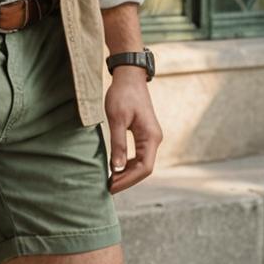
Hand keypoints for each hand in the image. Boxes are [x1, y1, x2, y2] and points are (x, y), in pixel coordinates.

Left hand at [104, 65, 161, 193]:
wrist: (129, 76)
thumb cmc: (122, 94)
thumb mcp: (117, 118)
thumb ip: (118, 143)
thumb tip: (116, 168)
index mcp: (151, 137)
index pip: (144, 168)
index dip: (128, 180)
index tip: (112, 186)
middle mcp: (155, 139)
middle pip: (144, 168)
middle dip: (127, 179)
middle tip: (109, 187)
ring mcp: (151, 136)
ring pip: (141, 162)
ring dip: (127, 172)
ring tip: (111, 180)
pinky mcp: (144, 133)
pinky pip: (139, 154)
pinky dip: (128, 163)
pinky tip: (116, 167)